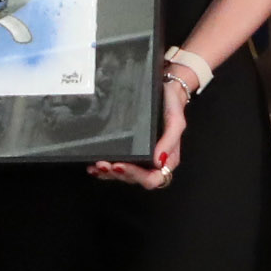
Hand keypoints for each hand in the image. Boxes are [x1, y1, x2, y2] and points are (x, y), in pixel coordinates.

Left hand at [93, 70, 192, 189]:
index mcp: (166, 161)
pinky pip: (117, 165)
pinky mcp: (130, 151)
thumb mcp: (176, 121)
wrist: (167, 92)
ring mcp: (140, 158)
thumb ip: (170, 141)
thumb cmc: (173, 107)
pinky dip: (105, 169)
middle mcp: (152, 163)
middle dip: (117, 173)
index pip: (152, 179)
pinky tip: (93, 165)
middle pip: (134, 179)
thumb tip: (158, 161)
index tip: (120, 165)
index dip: (135, 176)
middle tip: (103, 164)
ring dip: (108, 173)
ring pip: (123, 175)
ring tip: (96, 165)